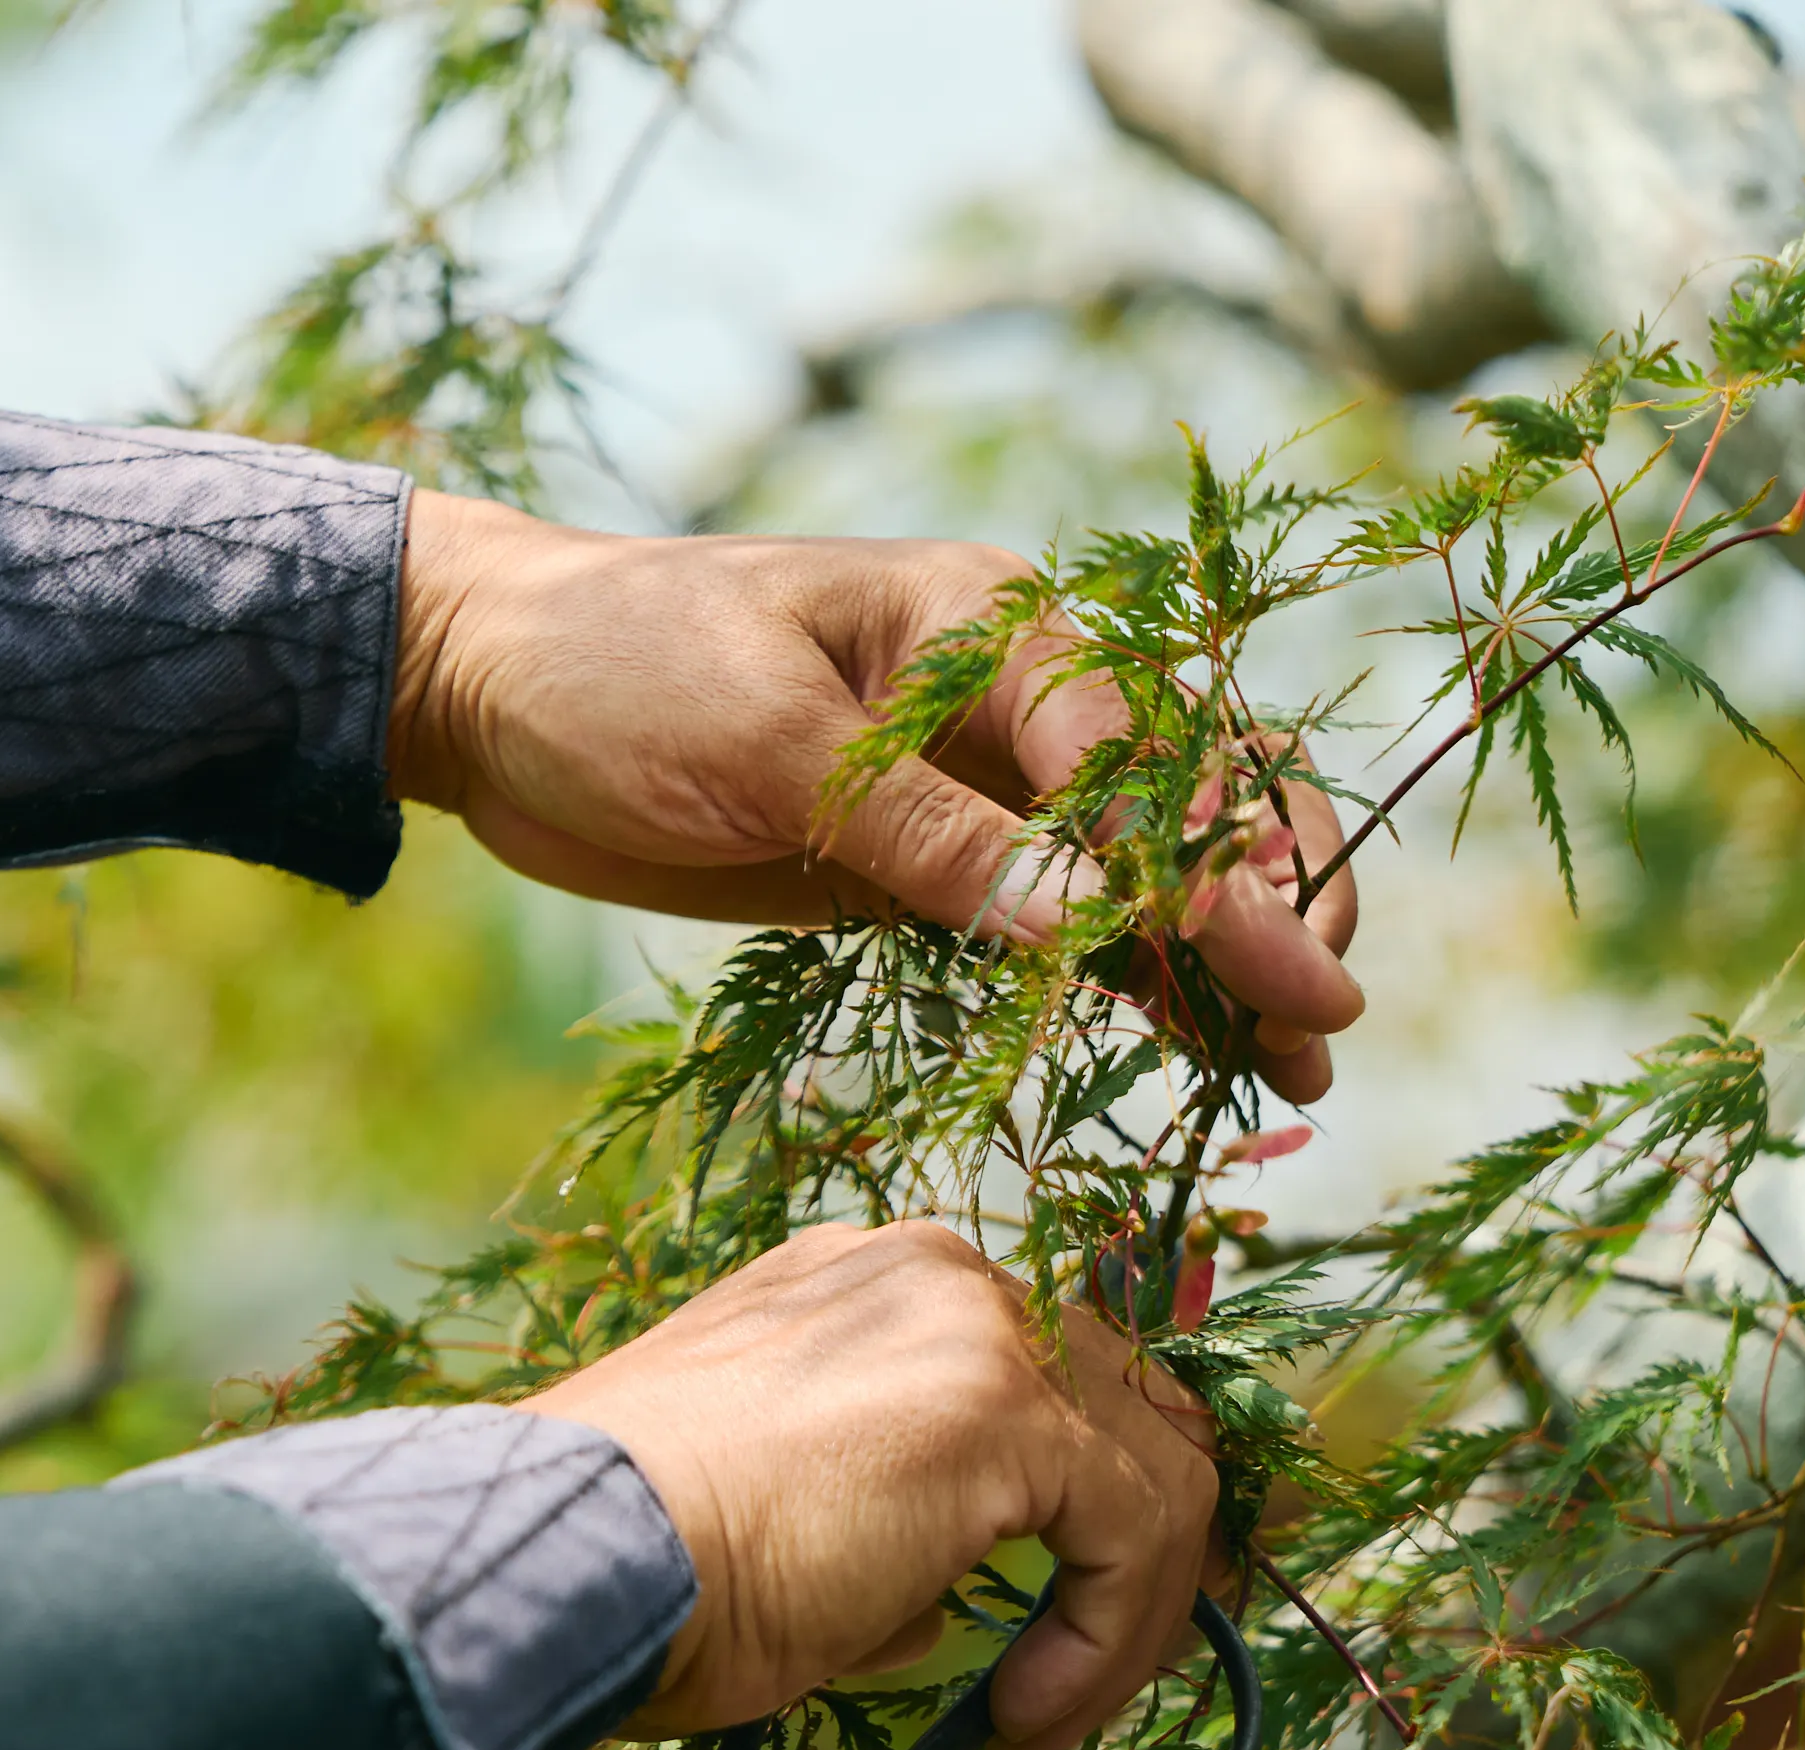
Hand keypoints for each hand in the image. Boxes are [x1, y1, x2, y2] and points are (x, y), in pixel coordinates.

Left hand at [386, 493, 1364, 1101]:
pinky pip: (1059, 924)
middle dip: (1267, 904)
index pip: (1145, 753)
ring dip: (1219, 958)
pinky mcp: (926, 865)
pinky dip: (1128, 981)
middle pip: (1190, 798)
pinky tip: (1196, 1051)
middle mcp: (1013, 698)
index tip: (1281, 972)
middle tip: (1320, 1027)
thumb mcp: (770, 752)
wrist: (484, 688)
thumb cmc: (616, 670)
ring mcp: (976, 786)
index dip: (1218, 870)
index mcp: (994, 623)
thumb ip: (932, 842)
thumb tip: (1094, 928)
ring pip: (1142, 871)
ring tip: (1296, 1072)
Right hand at [517, 1220, 1224, 1749]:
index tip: (1076, 1619)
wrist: (574, 1554)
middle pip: (1128, 1402)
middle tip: (1108, 1670)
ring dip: (1130, 1614)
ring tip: (1049, 1717)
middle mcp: (934, 1277)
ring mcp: (977, 1329)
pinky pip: (1135, 1530)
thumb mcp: (782, 1519)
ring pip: (1155, 1467)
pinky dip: (1108, 1639)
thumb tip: (947, 1603)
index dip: (1088, 1499)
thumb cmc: (640, 1562)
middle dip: (1143, 1550)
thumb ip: (887, 1528)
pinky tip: (1017, 1713)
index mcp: (870, 1288)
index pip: (1044, 1370)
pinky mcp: (1008, 1412)